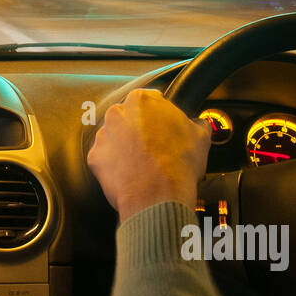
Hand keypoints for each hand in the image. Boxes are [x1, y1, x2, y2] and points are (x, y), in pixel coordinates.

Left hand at [86, 89, 211, 220]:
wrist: (157, 196)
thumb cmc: (178, 164)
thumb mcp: (200, 137)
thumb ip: (197, 123)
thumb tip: (199, 124)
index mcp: (142, 101)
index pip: (150, 99)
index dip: (160, 115)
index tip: (165, 127)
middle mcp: (117, 113)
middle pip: (129, 116)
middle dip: (139, 129)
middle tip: (155, 146)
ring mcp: (103, 135)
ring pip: (114, 136)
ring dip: (125, 146)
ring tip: (142, 163)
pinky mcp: (95, 157)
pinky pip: (105, 158)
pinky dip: (115, 164)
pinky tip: (130, 173)